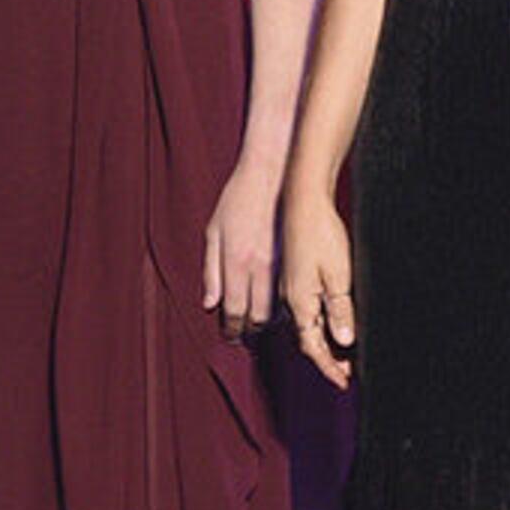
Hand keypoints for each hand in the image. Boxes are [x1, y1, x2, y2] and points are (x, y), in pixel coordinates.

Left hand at [202, 158, 278, 339]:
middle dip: (250, 331)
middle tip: (245, 335)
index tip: (231, 336)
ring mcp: (283, 264)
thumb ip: (210, 270)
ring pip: (280, 309)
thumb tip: (209, 303)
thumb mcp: (213, 231)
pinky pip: (296, 293)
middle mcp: (260, 268)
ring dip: (270, 322)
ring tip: (261, 324)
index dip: (232, 329)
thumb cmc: (239, 199)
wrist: (273, 173)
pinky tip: (281, 304)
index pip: (234, 311)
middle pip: (258, 316)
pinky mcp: (300, 259)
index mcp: (236, 262)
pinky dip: (287, 305)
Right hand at [280, 192, 355, 388]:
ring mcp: (286, 285)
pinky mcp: (288, 273)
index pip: (314, 347)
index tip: (343, 383)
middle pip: (304, 339)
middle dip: (324, 358)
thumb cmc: (320, 232)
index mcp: (301, 301)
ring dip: (317, 340)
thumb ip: (340, 309)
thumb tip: (344, 341)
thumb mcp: (339, 274)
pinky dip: (310, 322)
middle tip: (345, 370)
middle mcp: (288, 297)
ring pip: (299, 324)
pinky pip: (295, 308)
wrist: (297, 196)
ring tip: (339, 351)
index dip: (329, 367)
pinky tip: (322, 319)